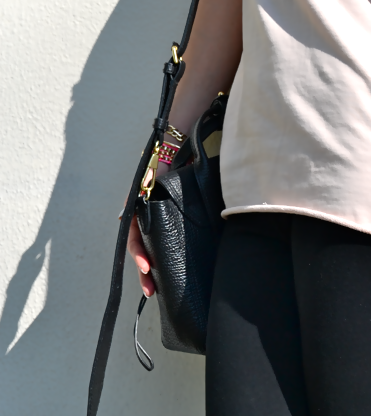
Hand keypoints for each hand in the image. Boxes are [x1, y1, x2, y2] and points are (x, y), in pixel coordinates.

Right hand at [125, 160, 170, 296]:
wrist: (178, 150)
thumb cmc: (160, 163)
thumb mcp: (147, 178)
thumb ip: (138, 195)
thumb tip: (124, 218)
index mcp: (137, 212)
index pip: (134, 238)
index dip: (139, 254)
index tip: (147, 267)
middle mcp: (146, 219)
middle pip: (143, 250)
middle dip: (144, 272)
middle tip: (150, 289)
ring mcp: (159, 222)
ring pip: (154, 250)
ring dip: (154, 270)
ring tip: (157, 289)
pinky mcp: (173, 222)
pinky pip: (167, 242)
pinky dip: (166, 257)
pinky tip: (171, 273)